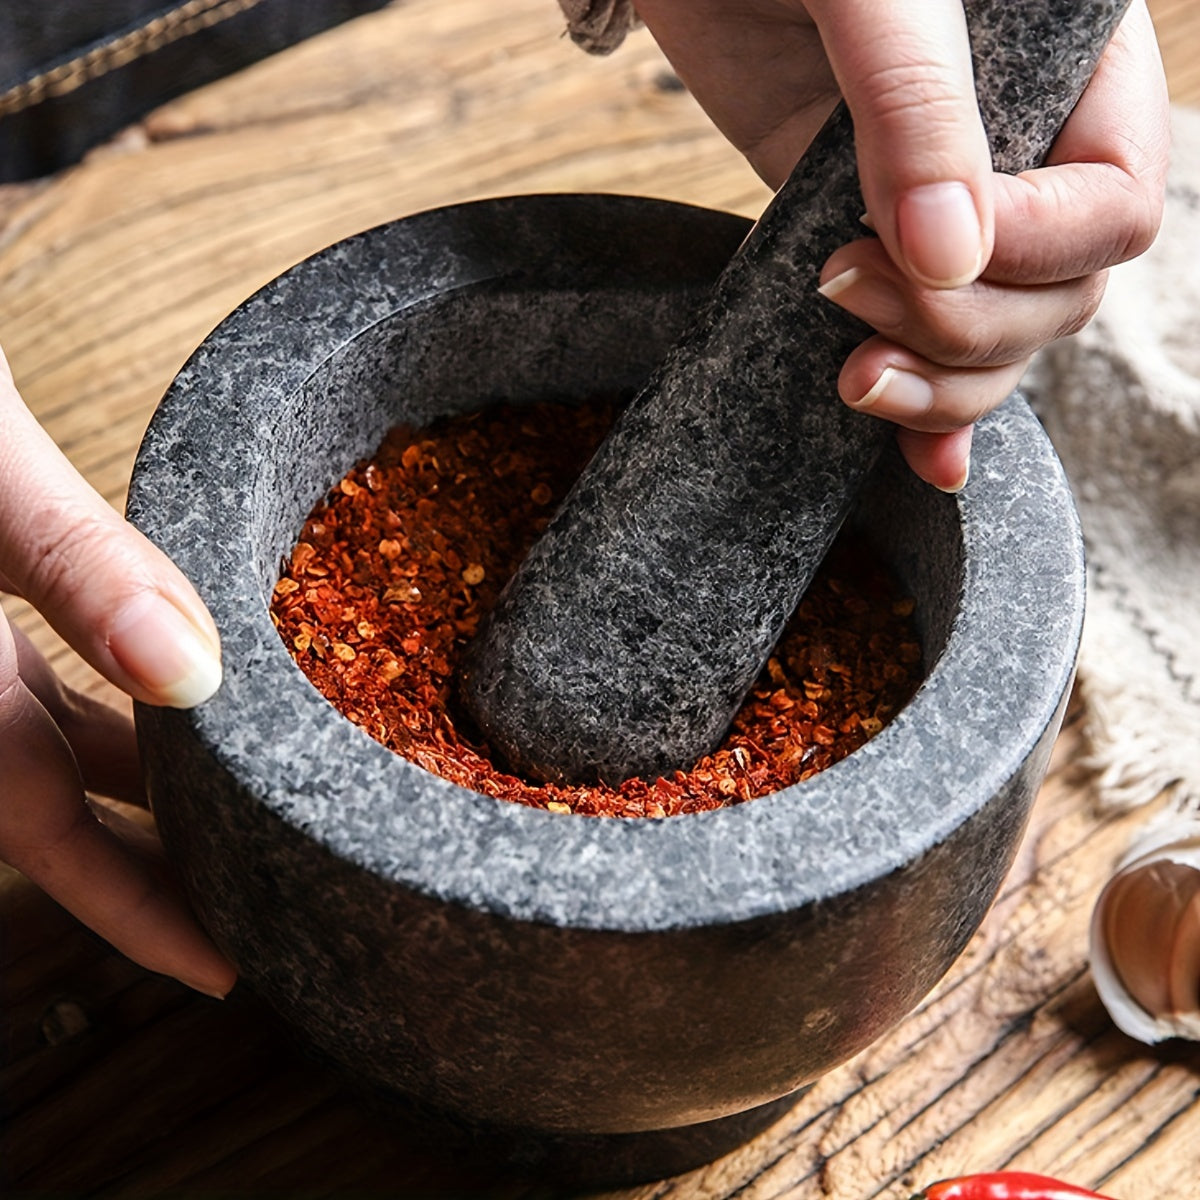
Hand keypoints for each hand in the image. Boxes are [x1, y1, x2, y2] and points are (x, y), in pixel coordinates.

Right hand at [1, 346, 234, 997]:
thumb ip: (78, 565)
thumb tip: (191, 668)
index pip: (45, 831)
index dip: (137, 912)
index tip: (224, 970)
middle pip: (52, 810)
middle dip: (149, 863)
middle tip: (255, 903)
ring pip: (49, 753)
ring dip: (136, 790)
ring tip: (234, 821)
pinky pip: (40, 694)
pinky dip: (110, 716)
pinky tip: (171, 715)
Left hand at [635, 0, 1169, 489]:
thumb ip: (917, 108)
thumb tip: (952, 258)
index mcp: (1068, 70)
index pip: (1110, 202)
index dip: (1035, 252)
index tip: (924, 253)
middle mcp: (1018, 151)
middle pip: (1055, 294)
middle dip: (962, 325)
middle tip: (846, 289)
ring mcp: (943, 206)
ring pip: (997, 337)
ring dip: (940, 385)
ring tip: (855, 383)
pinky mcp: (868, 239)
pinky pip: (924, 339)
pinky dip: (929, 409)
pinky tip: (919, 461)